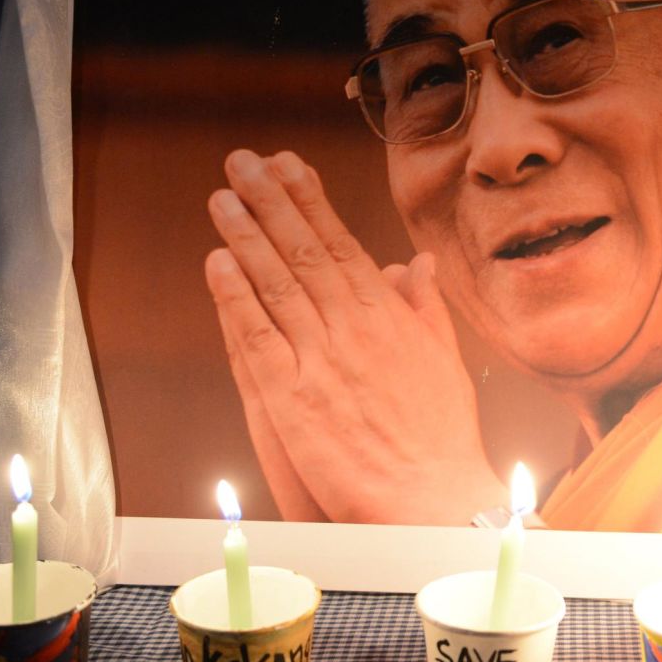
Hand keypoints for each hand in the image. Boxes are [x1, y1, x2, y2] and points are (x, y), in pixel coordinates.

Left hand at [204, 149, 505, 523]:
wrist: (433, 498)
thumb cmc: (442, 438)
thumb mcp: (443, 360)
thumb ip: (424, 307)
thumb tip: (416, 263)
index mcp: (390, 317)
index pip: (343, 244)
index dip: (310, 201)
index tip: (288, 165)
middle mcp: (355, 329)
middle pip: (306, 252)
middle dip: (271, 202)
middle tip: (242, 162)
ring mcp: (323, 361)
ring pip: (278, 285)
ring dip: (247, 237)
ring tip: (223, 198)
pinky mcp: (294, 399)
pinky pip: (258, 338)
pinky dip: (235, 298)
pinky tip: (217, 263)